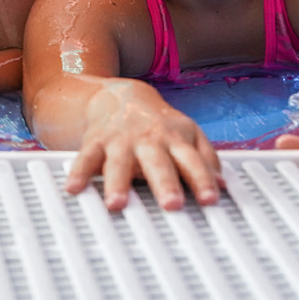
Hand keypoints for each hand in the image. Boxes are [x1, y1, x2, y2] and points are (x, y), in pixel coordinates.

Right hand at [65, 80, 221, 210]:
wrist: (122, 95)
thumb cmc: (160, 124)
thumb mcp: (188, 133)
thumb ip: (206, 159)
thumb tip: (224, 186)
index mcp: (175, 139)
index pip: (192, 160)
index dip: (202, 179)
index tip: (210, 199)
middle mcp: (148, 140)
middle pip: (157, 163)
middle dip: (165, 183)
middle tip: (172, 204)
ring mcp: (120, 140)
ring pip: (119, 162)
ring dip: (118, 183)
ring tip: (116, 203)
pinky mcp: (96, 141)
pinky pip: (86, 157)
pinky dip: (78, 172)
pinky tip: (73, 188)